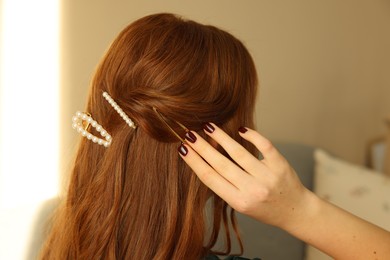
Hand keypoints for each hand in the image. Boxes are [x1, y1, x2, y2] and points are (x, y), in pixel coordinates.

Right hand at [179, 123, 311, 228]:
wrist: (296, 211)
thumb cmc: (264, 208)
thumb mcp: (241, 204)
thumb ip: (226, 185)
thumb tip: (206, 159)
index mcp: (238, 201)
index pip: (210, 178)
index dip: (194, 162)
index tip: (183, 149)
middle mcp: (252, 190)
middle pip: (221, 164)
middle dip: (202, 147)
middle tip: (189, 134)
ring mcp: (267, 177)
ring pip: (239, 153)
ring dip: (221, 138)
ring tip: (209, 127)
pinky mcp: (280, 166)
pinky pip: (264, 146)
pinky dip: (252, 136)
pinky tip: (241, 130)